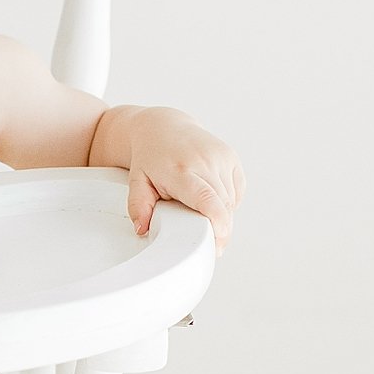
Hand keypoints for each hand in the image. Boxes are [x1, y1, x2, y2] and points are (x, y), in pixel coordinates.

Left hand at [126, 110, 243, 254]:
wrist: (164, 127)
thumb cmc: (150, 157)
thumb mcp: (137, 181)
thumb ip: (138, 207)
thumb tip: (141, 230)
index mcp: (181, 169)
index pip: (207, 198)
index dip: (217, 223)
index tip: (218, 243)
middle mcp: (205, 161)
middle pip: (223, 205)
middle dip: (221, 230)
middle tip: (209, 246)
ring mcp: (221, 157)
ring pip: (231, 200)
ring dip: (223, 216)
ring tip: (203, 216)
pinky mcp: (231, 157)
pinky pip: (236, 191)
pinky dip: (228, 202)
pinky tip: (211, 199)